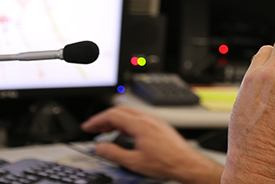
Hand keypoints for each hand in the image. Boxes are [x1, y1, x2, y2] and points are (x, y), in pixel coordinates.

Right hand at [81, 106, 222, 183]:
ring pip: (130, 113)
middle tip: (94, 128)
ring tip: (106, 131)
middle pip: (121, 111)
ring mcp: (154, 120)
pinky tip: (124, 133)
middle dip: (105, 119)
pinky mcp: (159, 124)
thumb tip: (100, 148)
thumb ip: (114, 154)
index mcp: (140, 124)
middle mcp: (148, 118)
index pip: (113, 115)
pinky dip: (126, 122)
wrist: (186, 162)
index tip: (88, 126)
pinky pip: (139, 117)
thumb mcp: (134, 162)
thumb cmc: (166, 162)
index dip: (97, 120)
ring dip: (116, 120)